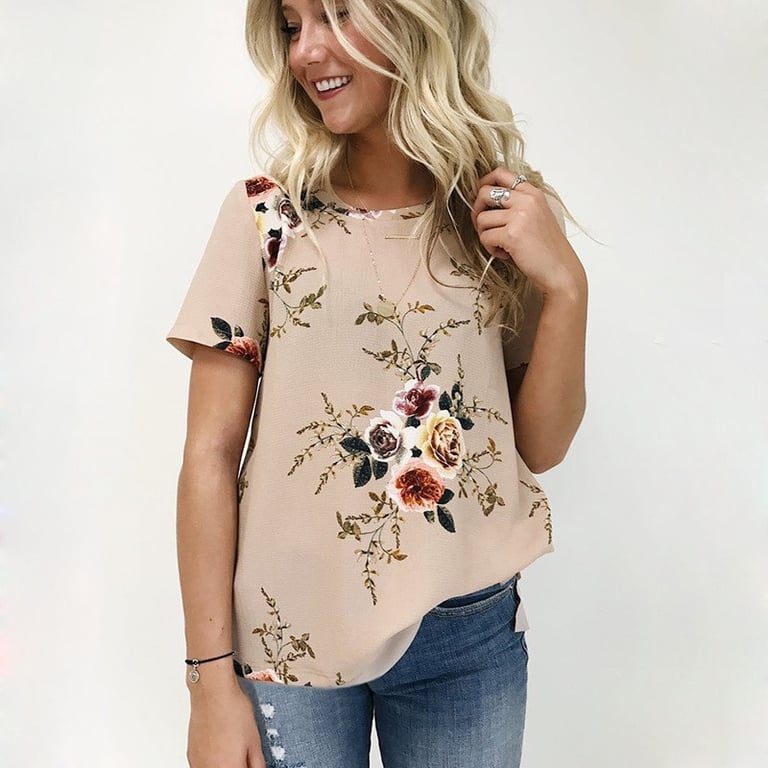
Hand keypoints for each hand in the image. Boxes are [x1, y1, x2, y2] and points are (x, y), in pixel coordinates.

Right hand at [187, 682, 265, 767]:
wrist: (213, 692)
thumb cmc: (233, 710)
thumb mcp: (255, 740)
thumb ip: (257, 763)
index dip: (248, 767)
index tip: (250, 763)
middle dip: (237, 765)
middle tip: (244, 756)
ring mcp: (197, 763)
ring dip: (225, 765)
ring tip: (233, 752)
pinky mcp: (191, 755)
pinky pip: (203, 766)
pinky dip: (213, 763)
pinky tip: (221, 750)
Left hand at [471, 166, 585, 297]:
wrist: (560, 271)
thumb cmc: (547, 249)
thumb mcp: (538, 216)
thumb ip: (518, 205)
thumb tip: (486, 201)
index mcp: (533, 193)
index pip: (501, 173)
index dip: (484, 183)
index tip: (482, 199)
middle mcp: (526, 200)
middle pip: (484, 192)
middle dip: (477, 210)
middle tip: (484, 226)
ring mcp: (519, 216)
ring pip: (481, 218)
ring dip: (485, 235)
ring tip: (500, 245)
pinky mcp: (511, 234)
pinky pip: (485, 237)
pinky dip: (490, 249)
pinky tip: (505, 254)